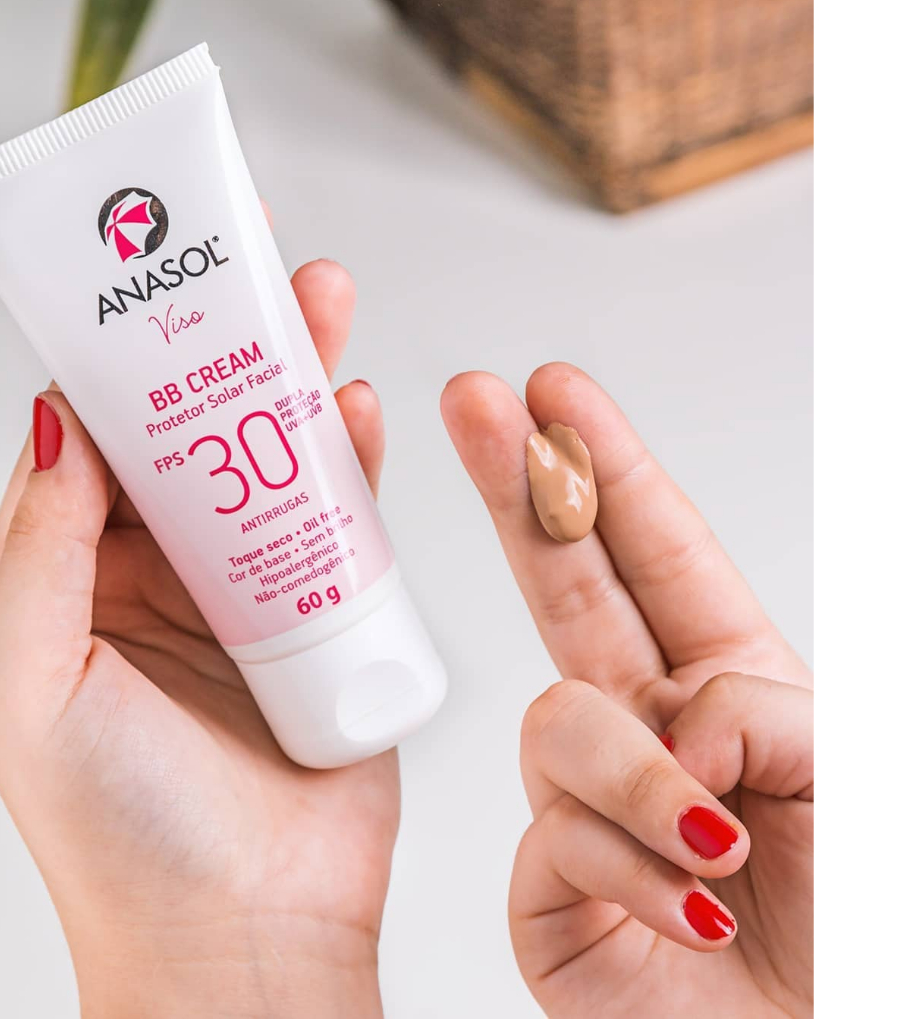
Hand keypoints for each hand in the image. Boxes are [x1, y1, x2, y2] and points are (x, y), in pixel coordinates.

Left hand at [0, 258, 393, 1018]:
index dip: (134, 354)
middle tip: (269, 270)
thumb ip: (36, 550)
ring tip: (327, 309)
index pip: (106, 437)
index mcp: (84, 579)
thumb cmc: (128, 838)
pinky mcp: (331, 617)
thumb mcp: (32, 686)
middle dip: (237, 345)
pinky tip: (362, 416)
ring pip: (281, 460)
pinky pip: (347, 521)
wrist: (249, 937)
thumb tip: (54, 423)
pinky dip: (356, 463)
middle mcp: (170, 574)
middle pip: (205, 431)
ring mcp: (256, 591)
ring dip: (303, 382)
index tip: (163, 277)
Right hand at [442, 363, 812, 1017]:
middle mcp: (647, 726)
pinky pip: (557, 836)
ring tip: (713, 846)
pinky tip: (685, 913)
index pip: (654, 552)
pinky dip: (635, 871)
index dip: (604, 468)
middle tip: (473, 406)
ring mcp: (586, 799)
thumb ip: (768, 708)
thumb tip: (670, 709)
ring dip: (642, 777)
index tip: (553, 395)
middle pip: (565, 584)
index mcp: (729, 685)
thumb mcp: (851, 784)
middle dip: (521, 488)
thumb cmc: (856, 935)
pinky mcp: (546, 882)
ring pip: (561, 723)